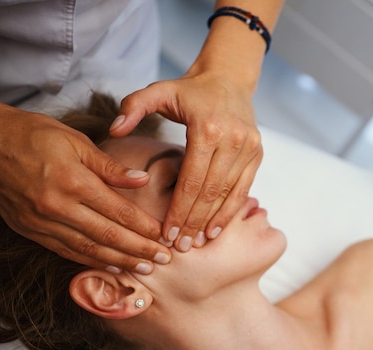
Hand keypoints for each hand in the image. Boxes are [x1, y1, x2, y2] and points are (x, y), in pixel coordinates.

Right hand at [0, 103, 170, 272]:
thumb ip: (110, 166)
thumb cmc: (33, 135)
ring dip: (119, 261)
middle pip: (108, 235)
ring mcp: (41, 222)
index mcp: (73, 180)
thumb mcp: (75, 141)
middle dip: (139, 250)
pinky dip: (91, 261)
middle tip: (164, 260)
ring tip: (144, 269)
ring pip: (88, 249)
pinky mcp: (29, 230)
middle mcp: (57, 206)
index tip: (163, 236)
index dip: (144, 227)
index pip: (118, 211)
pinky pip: (66, 251)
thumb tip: (143, 179)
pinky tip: (111, 266)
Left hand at [110, 73, 262, 250]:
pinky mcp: (257, 154)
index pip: (190, 179)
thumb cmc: (189, 90)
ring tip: (196, 242)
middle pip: (209, 191)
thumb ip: (133, 107)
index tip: (166, 233)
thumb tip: (115, 131)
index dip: (178, 209)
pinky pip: (243, 189)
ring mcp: (248, 148)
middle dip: (193, 222)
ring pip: (228, 194)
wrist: (229, 79)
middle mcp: (232, 139)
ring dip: (212, 221)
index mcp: (207, 127)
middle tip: (180, 246)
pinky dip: (231, 211)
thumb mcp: (158, 91)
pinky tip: (216, 229)